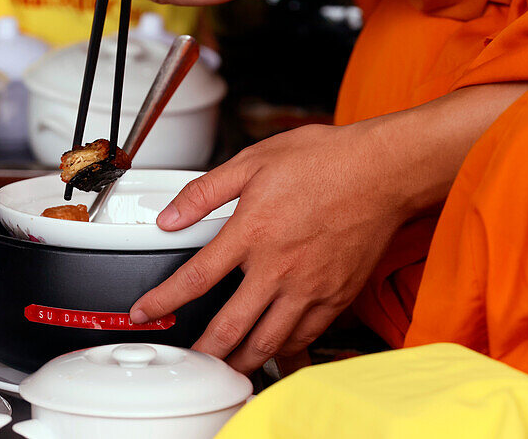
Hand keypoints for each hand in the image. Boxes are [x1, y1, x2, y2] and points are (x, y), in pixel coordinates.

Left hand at [130, 120, 406, 372]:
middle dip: (204, 351)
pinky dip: (285, 349)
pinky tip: (274, 348)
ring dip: (242, 360)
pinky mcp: (337, 296)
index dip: (164, 301)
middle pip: (231, 327)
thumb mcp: (252, 161)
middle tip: (189, 360)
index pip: (196, 278)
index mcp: (251, 232)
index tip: (146, 312)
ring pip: (269, 341)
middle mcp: (278, 267)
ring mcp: (309, 286)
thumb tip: (170, 216)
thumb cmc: (323, 161)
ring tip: (226, 367)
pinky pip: (305, 336)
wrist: (381, 171)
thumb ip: (205, 192)